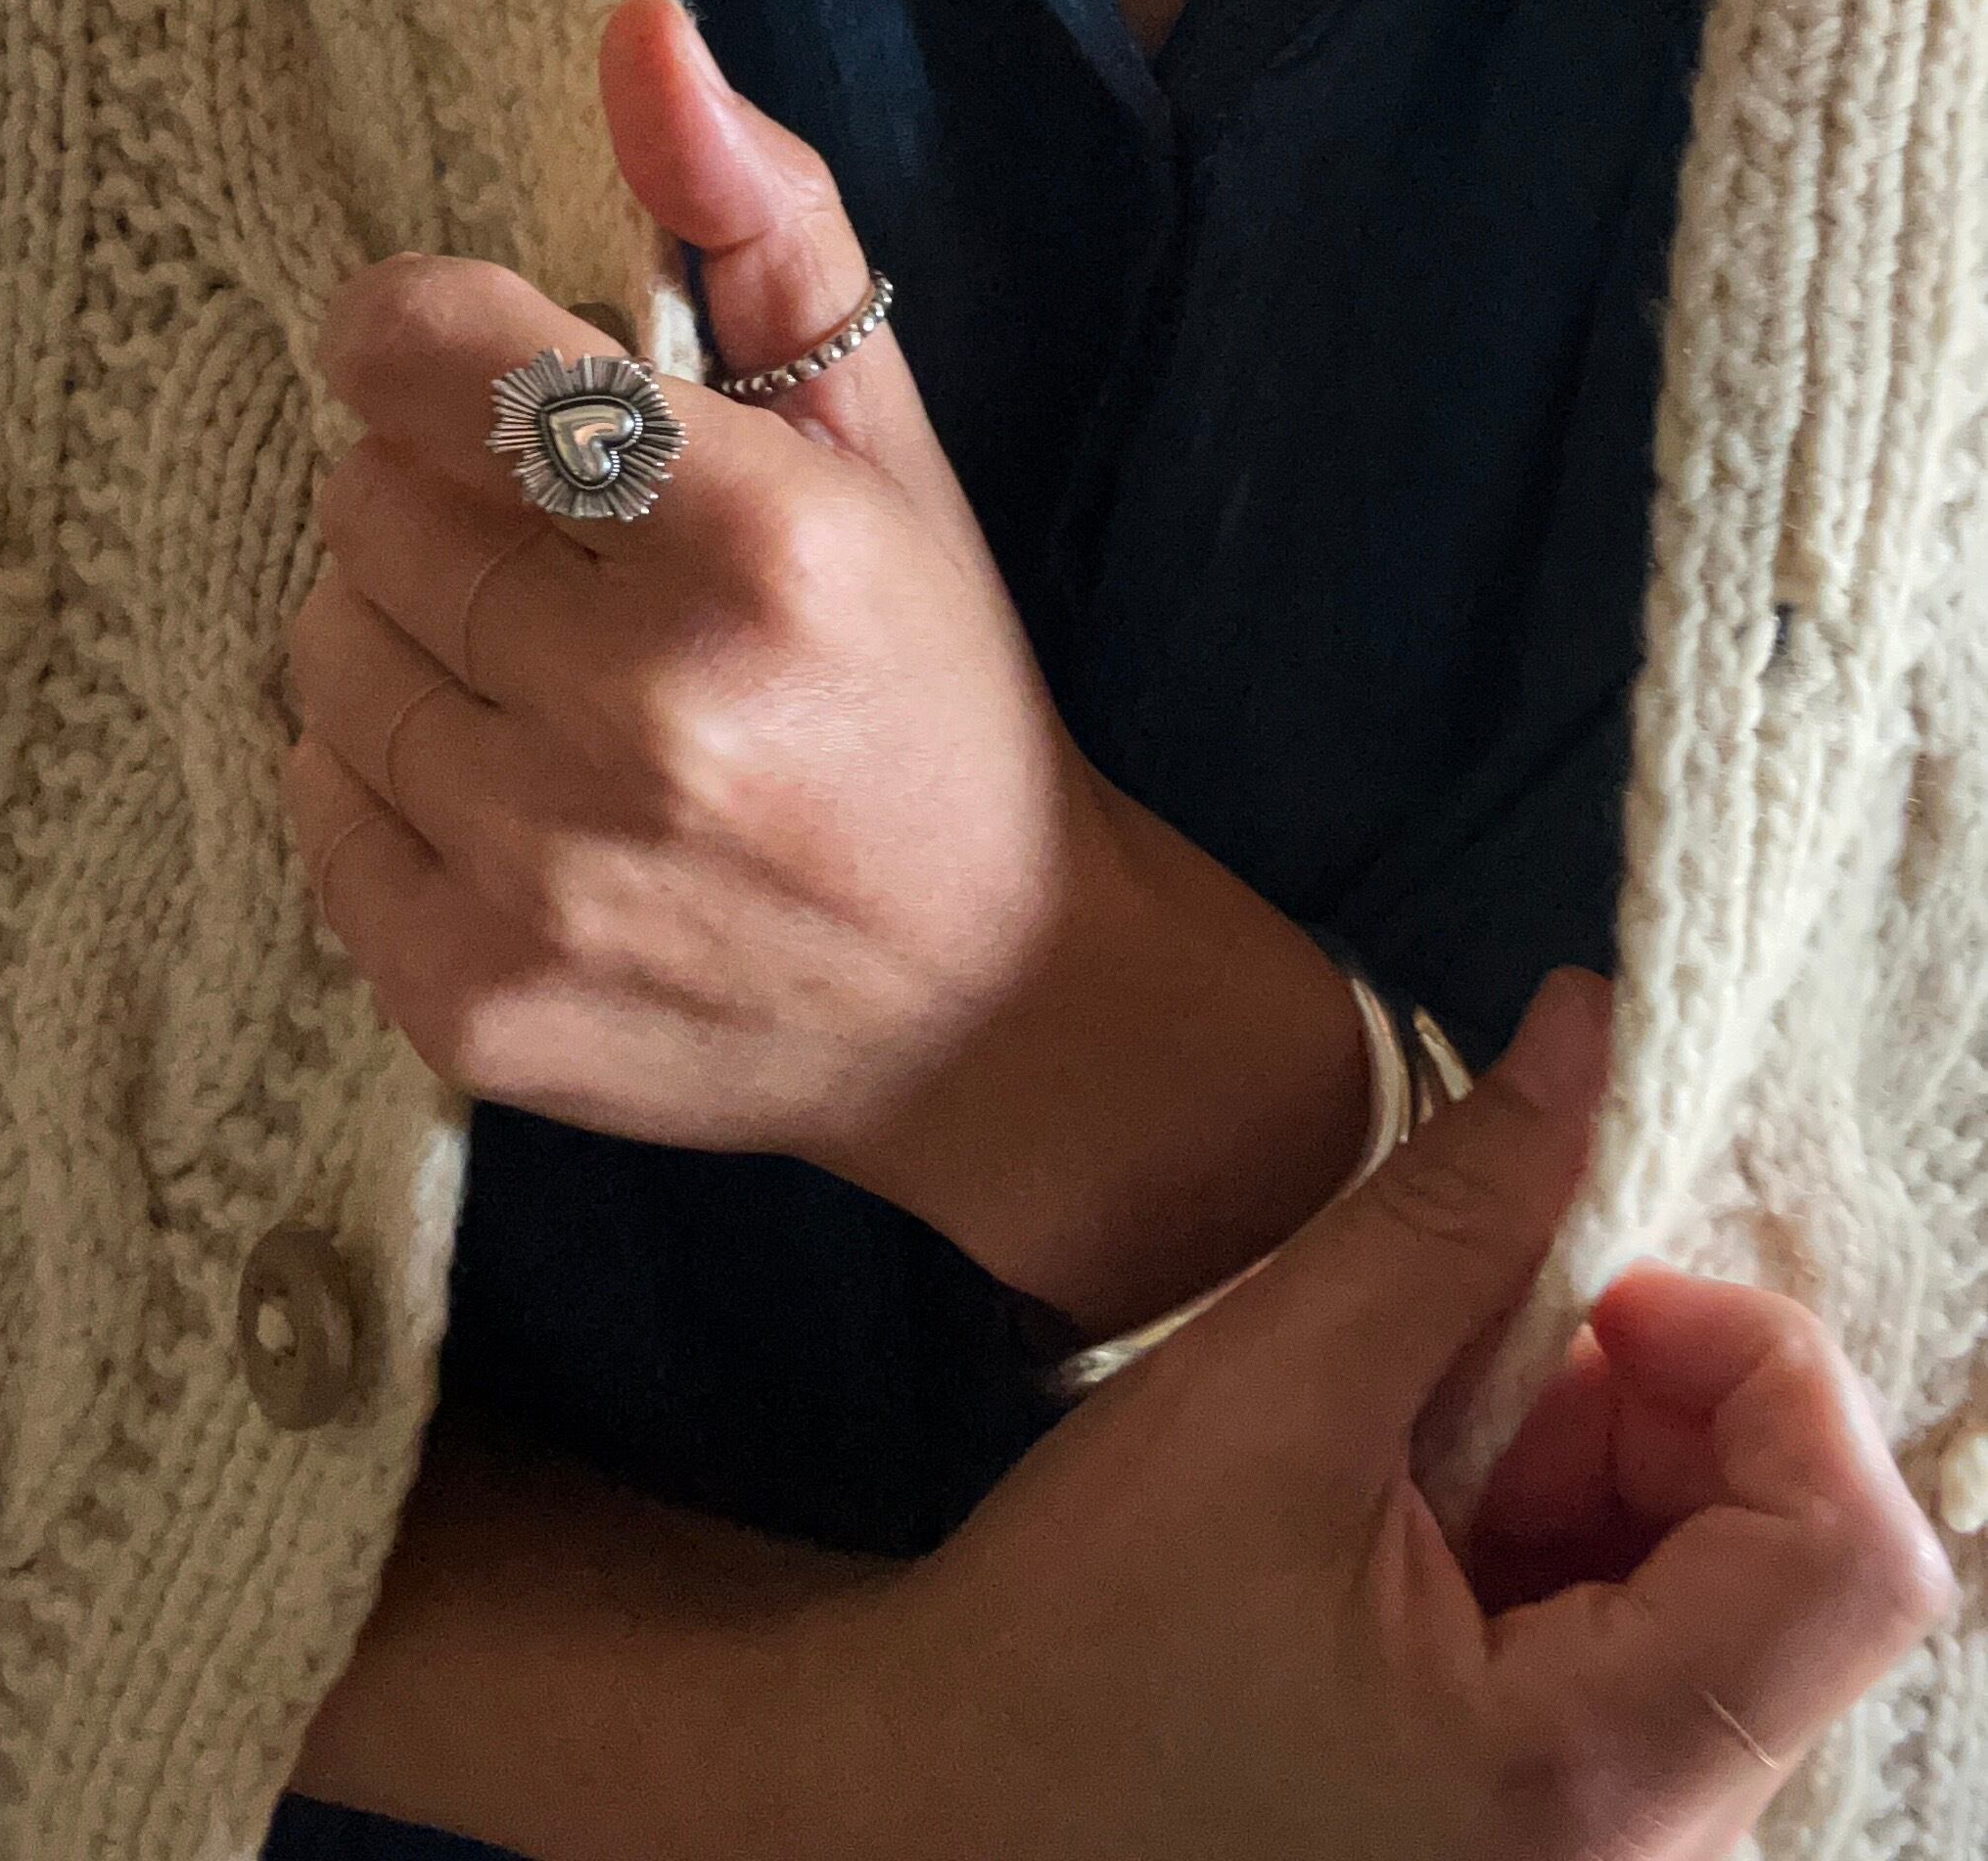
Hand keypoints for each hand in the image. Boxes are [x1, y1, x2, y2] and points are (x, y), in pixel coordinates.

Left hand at [284, 0, 1367, 1333]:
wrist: (992, 1004)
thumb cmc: (929, 686)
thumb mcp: (884, 437)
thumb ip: (768, 219)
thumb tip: (636, 30)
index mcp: (762, 547)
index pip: (452, 363)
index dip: (417, 336)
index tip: (450, 362)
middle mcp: (647, 719)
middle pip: (371, 505)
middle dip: (436, 493)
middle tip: (553, 549)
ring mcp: (547, 878)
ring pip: (324, 646)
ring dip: (401, 627)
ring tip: (531, 666)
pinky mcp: (473, 999)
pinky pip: (312, 798)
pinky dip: (379, 766)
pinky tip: (505, 779)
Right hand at [795, 970, 1956, 1860]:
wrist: (953, 1807)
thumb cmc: (1084, 1636)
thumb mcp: (1274, 1393)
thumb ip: (1461, 1207)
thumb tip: (1595, 1029)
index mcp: (1593, 1787)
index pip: (1853, 1558)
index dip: (1762, 1372)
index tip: (1601, 1293)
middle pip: (1800, 1571)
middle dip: (1660, 1405)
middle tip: (1482, 1347)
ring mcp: (1600, 1857)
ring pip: (1724, 1599)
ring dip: (1600, 1461)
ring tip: (1417, 1439)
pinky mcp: (1549, 1835)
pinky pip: (1651, 1651)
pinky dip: (1564, 1531)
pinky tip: (1416, 1510)